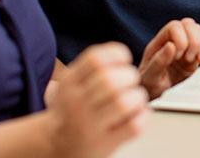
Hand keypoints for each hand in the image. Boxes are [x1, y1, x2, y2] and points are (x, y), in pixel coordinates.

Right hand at [48, 43, 148, 157]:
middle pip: (110, 80)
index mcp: (69, 84)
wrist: (57, 146)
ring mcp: (89, 126)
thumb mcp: (70, 84)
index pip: (94, 59)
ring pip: (123, 103)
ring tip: (135, 99)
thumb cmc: (70, 111)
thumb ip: (90, 67)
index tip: (124, 61)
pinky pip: (133, 126)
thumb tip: (121, 53)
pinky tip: (137, 115)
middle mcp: (76, 104)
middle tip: (131, 82)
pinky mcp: (105, 144)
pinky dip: (142, 117)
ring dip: (137, 97)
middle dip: (129, 76)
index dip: (117, 54)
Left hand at [138, 18, 199, 99]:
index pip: (174, 26)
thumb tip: (171, 46)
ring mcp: (185, 49)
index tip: (178, 57)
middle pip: (189, 25)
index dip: (180, 39)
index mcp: (160, 43)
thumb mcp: (149, 77)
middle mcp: (173, 42)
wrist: (155, 98)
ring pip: (199, 32)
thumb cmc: (149, 87)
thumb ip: (158, 62)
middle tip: (189, 59)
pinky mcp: (195, 59)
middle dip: (194, 40)